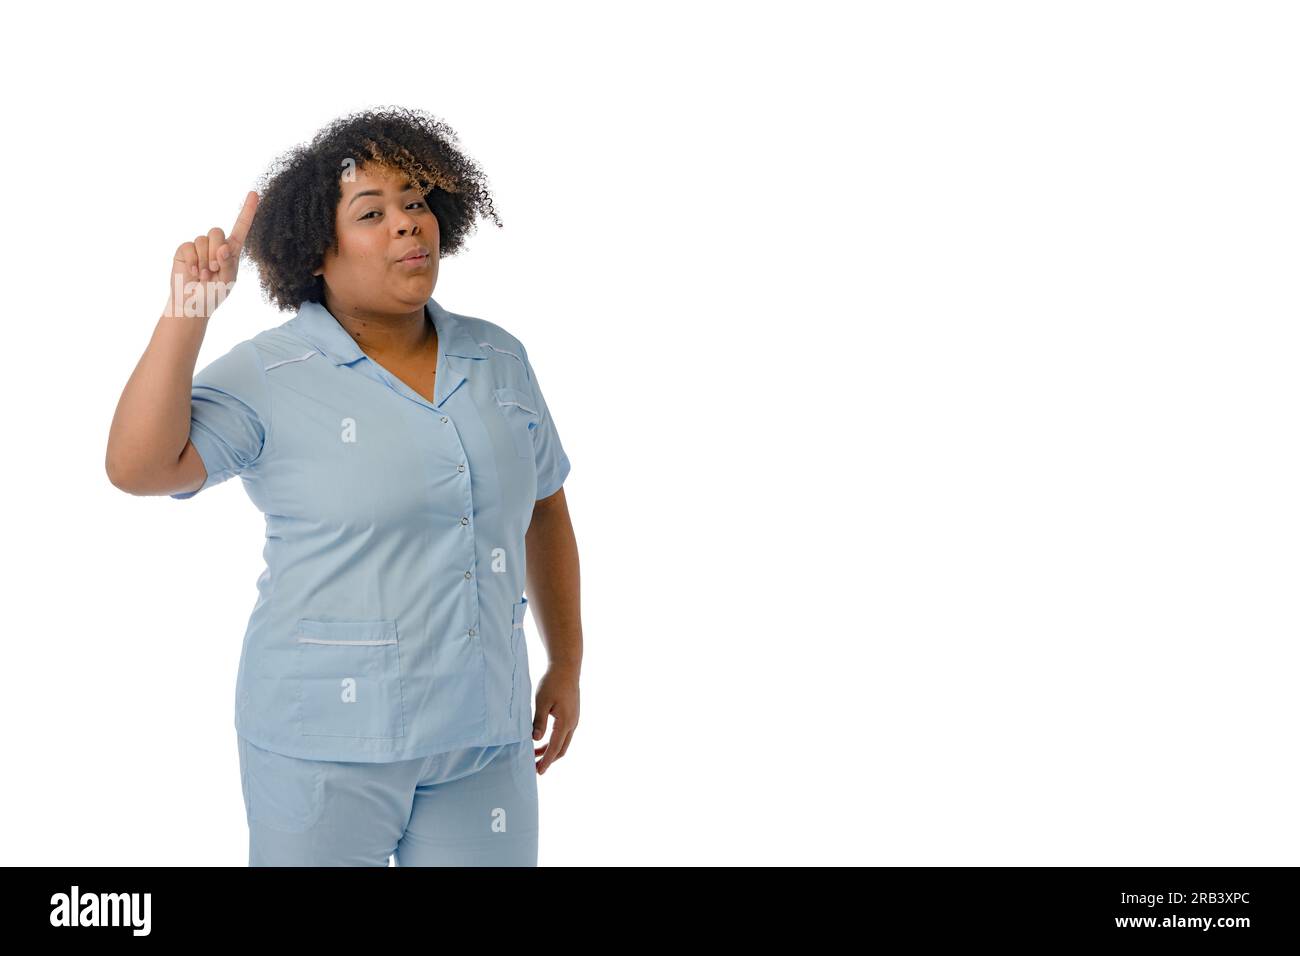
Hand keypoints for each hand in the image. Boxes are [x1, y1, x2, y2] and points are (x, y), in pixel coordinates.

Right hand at [165, 190, 258, 318]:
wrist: (192, 304)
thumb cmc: (213, 294)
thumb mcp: (227, 281)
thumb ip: (228, 264)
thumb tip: (223, 247)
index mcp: (231, 251)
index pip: (241, 227)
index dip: (247, 210)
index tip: (254, 193)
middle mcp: (216, 245)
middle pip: (217, 231)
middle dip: (215, 252)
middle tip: (214, 270)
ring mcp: (199, 247)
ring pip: (203, 240)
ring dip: (204, 261)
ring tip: (204, 276)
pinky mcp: (185, 250)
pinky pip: (189, 246)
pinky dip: (193, 262)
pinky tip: (193, 273)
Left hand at [531, 662, 579, 774]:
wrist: (567, 667)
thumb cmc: (553, 682)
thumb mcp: (542, 701)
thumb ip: (539, 721)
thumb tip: (536, 740)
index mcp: (565, 722)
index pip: (555, 748)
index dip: (546, 761)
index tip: (539, 772)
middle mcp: (573, 723)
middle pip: (561, 749)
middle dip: (548, 759)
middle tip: (535, 768)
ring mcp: (574, 719)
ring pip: (564, 742)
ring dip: (550, 750)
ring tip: (535, 754)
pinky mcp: (572, 714)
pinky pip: (565, 734)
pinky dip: (554, 741)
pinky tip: (543, 740)